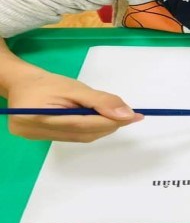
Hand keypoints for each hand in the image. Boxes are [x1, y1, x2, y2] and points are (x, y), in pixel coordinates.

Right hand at [7, 70, 142, 142]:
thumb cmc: (47, 82)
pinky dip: (90, 129)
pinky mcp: (41, 139)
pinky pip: (73, 137)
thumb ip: (101, 101)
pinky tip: (99, 120)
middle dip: (109, 125)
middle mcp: (34, 131)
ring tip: (117, 116)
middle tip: (130, 115)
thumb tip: (126, 114)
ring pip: (81, 138)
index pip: (83, 124)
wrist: (22, 83)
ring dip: (102, 128)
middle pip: (84, 134)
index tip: (134, 116)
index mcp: (39, 116)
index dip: (111, 121)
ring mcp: (36, 138)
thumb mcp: (75, 87)